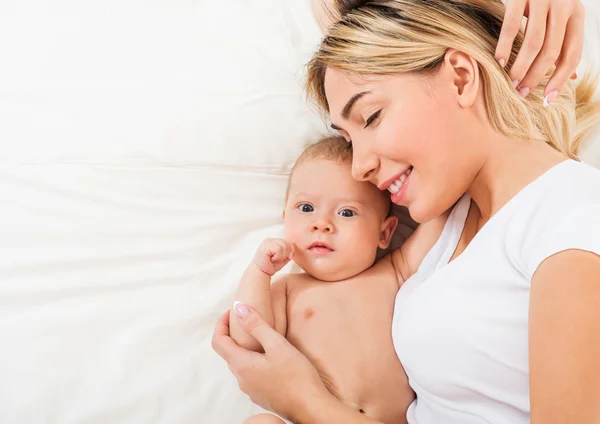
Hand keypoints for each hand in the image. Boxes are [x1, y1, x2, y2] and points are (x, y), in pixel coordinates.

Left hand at [212, 307, 329, 421]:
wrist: (311, 407)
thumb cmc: (297, 376)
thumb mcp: (277, 345)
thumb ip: (256, 325)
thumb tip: (239, 309)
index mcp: (242, 365)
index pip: (218, 341)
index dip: (221, 324)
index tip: (231, 312)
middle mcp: (242, 379)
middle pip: (227, 352)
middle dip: (232, 333)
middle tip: (247, 319)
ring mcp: (250, 389)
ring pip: (239, 363)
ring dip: (243, 347)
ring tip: (259, 334)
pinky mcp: (260, 394)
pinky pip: (249, 373)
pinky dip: (252, 359)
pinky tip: (269, 355)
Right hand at [253, 239, 294, 275]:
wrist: (260, 273)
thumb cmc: (271, 266)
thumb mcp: (283, 258)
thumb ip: (288, 252)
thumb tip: (293, 247)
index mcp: (275, 241)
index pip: (289, 242)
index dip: (291, 251)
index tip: (287, 258)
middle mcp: (271, 239)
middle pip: (287, 243)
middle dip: (285, 254)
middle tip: (277, 260)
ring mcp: (268, 241)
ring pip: (284, 246)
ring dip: (281, 256)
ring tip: (274, 260)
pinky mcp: (266, 245)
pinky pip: (279, 249)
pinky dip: (277, 257)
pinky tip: (271, 259)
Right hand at [495, 0, 584, 99]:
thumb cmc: (543, 0)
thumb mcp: (560, 18)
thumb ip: (564, 44)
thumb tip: (571, 77)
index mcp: (576, 15)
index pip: (572, 54)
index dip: (560, 79)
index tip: (547, 99)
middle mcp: (564, 7)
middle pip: (552, 52)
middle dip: (536, 76)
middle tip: (522, 93)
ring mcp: (543, 0)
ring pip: (534, 43)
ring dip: (521, 67)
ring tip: (511, 82)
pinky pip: (513, 26)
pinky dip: (506, 46)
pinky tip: (499, 61)